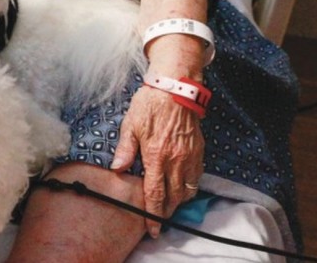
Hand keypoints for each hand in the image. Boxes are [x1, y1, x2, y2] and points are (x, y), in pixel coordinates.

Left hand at [110, 84, 203, 238]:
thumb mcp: (131, 125)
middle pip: (173, 197)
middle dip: (166, 212)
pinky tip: (182, 188)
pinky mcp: (199, 151)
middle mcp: (176, 160)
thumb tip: (117, 169)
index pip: (155, 194)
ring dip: (179, 202)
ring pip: (187, 190)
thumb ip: (125, 149)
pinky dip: (190, 187)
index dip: (152, 214)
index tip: (152, 229)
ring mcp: (190, 156)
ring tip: (169, 206)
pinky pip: (197, 177)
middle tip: (159, 221)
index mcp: (156, 156)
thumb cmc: (150, 104)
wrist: (176, 88)